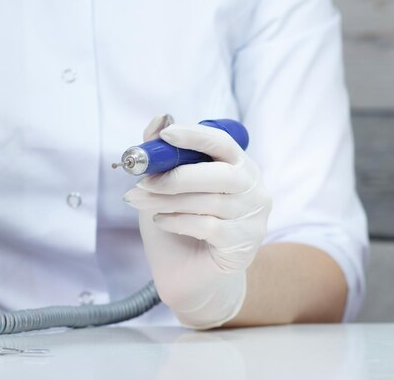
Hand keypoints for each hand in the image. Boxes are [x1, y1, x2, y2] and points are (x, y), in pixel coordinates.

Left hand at [124, 114, 271, 328]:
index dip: (196, 136)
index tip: (166, 134)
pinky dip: (177, 222)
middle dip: (177, 176)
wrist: (185, 275)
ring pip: (210, 202)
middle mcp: (254, 190)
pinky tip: (161, 222)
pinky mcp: (243, 245)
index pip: (223, 144)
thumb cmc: (178, 224)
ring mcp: (253, 219)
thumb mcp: (164, 187)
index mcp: (238, 167)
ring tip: (139, 201)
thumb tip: (157, 120)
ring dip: (167, 201)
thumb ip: (163, 155)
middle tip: (144, 181)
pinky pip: (208, 226)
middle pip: (222, 174)